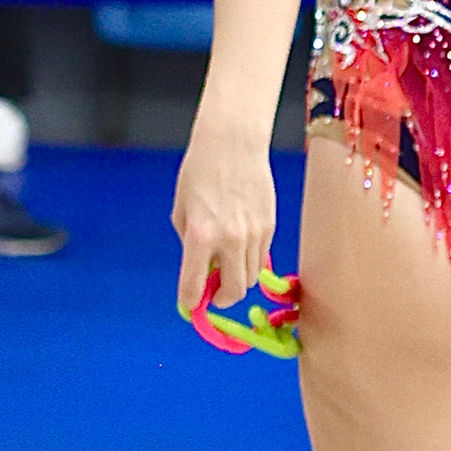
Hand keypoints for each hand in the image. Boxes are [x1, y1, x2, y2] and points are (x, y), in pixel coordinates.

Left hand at [172, 120, 277, 325]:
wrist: (232, 144)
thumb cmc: (199, 171)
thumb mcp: (181, 209)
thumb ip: (189, 241)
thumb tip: (201, 266)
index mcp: (200, 236)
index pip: (195, 285)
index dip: (191, 301)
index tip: (191, 305)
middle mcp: (229, 240)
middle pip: (234, 291)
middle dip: (222, 298)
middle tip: (214, 293)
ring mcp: (253, 235)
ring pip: (250, 277)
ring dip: (238, 279)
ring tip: (227, 266)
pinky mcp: (269, 227)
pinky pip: (261, 258)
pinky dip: (250, 261)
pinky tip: (240, 247)